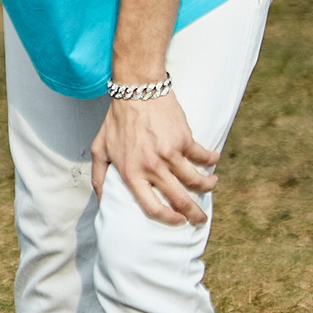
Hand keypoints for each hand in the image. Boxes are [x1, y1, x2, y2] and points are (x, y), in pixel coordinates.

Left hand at [90, 91, 216, 224]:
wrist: (136, 91)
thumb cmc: (118, 120)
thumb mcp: (101, 149)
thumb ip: (99, 176)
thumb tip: (102, 201)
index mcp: (131, 173)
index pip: (152, 207)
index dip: (168, 219)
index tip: (177, 221)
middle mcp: (152, 167)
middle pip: (179, 200)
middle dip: (194, 214)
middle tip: (199, 218)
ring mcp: (170, 154)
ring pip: (197, 181)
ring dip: (208, 186)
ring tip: (211, 185)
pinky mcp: (185, 140)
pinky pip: (204, 156)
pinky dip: (212, 160)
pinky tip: (213, 161)